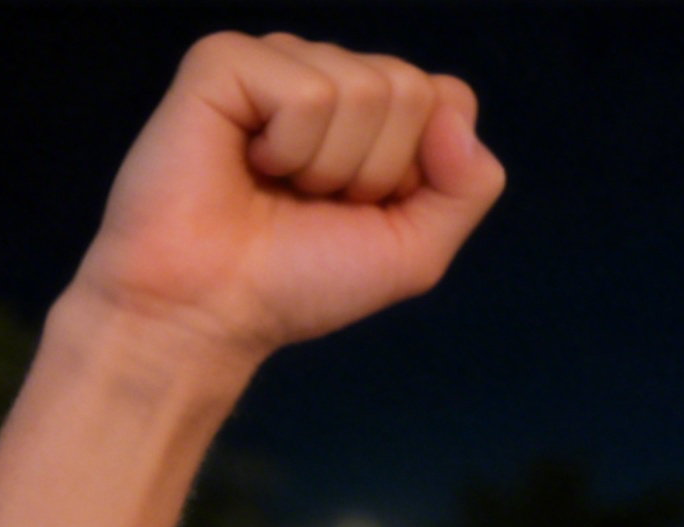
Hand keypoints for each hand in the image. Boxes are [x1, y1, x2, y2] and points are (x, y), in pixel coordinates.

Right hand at [68, 34, 505, 368]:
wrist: (214, 308)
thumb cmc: (303, 279)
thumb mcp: (416, 248)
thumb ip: (469, 184)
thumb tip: (455, 107)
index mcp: (374, 112)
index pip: (448, 97)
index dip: (421, 172)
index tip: (366, 209)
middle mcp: (328, 75)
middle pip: (411, 89)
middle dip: (377, 170)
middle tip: (315, 201)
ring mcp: (277, 62)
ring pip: (364, 88)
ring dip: (330, 166)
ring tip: (278, 186)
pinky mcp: (224, 60)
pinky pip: (308, 91)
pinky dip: (288, 147)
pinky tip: (249, 162)